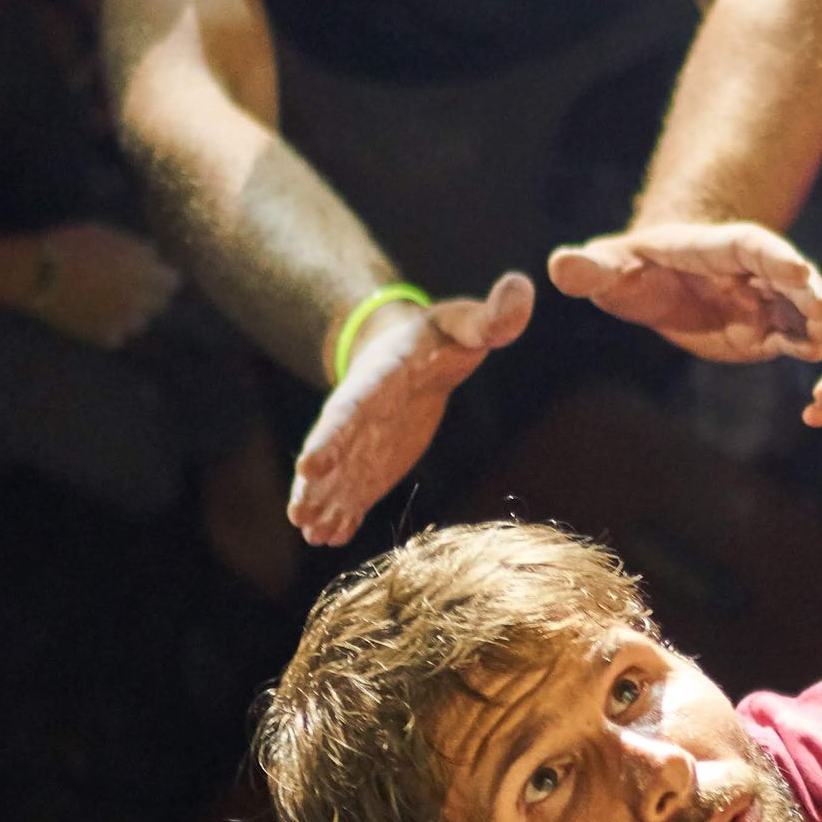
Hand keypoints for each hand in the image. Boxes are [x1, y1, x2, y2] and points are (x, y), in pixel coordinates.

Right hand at [25, 223, 178, 348]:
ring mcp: (124, 319)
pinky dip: (110, 331)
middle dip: (152, 297)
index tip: (157, 275)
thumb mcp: (106, 235)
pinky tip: (97, 319)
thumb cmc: (71, 246)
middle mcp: (141, 298)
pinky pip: (117, 337)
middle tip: (135, 289)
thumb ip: (134, 248)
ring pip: (141, 323)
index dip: (165, 277)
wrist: (40, 274)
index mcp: (144, 271)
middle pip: (161, 304)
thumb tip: (153, 254)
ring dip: (133, 314)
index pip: (173, 281)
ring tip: (114, 304)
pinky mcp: (104, 335)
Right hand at [287, 272, 533, 547]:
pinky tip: (328, 537)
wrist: (414, 356)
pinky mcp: (370, 463)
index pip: (350, 409)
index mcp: (379, 381)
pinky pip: (353, 490)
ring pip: (337, 476)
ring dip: (323, 503)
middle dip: (316, 481)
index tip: (309, 464)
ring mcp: (361, 442)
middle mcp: (361, 414)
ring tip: (309, 532)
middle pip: (333, 449)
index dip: (330, 437)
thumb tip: (524, 284)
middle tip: (298, 512)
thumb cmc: (440, 338)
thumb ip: (491, 315)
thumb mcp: (465, 324)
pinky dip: (342, 512)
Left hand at [547, 221, 821, 363]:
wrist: (645, 291)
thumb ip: (589, 269)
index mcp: (710, 248)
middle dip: (807, 290)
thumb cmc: (624, 272)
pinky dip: (802, 343)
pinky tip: (818, 355)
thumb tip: (560, 265)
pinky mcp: (758, 329)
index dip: (773, 255)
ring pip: (792, 305)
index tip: (796, 269)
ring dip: (814, 318)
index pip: (748, 244)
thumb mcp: (604, 271)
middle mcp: (742, 271)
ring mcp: (755, 299)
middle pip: (784, 274)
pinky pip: (785, 334)